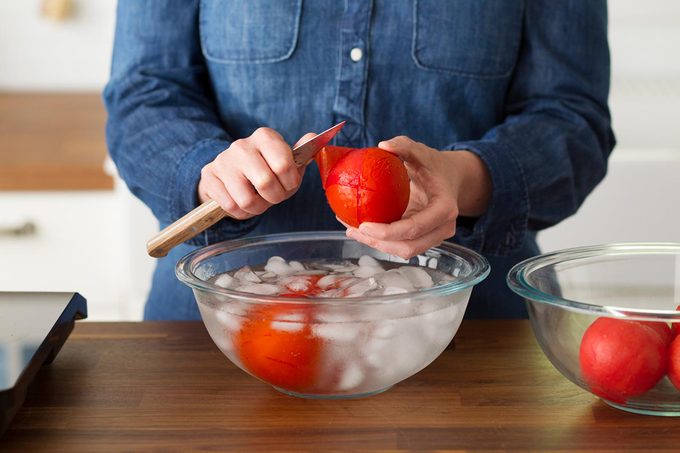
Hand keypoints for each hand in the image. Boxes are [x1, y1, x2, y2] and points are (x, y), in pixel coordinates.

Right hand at [198, 128, 314, 218]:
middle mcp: (242, 145)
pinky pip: (230, 206)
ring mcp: (223, 160)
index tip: (288, 184)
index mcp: (265, 137)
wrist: (230, 177)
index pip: (284, 165)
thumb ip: (302, 152)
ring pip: (247, 199)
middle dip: (274, 198)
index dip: (290, 183)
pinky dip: (240, 212)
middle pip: (265, 183)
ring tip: (258, 201)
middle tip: (273, 196)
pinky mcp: (209, 176)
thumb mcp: (286, 163)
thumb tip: (314, 137)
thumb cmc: (265, 171)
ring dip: (257, 208)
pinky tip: (241, 203)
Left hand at [343, 136, 491, 258]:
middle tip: (353, 229)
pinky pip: (401, 245)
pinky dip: (380, 241)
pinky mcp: (423, 239)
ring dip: (376, 245)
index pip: (415, 228)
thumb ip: (404, 145)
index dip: (388, 232)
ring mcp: (434, 237)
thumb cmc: (434, 165)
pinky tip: (360, 230)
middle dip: (378, 243)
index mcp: (445, 209)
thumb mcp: (422, 152)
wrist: (450, 178)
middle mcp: (443, 228)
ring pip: (404, 251)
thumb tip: (383, 145)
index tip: (363, 225)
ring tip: (352, 231)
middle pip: (408, 247)